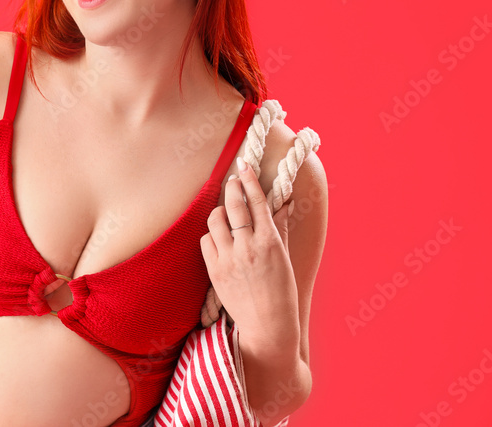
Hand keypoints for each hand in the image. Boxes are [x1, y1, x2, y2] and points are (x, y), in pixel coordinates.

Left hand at [200, 158, 300, 354]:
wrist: (267, 326)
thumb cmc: (282, 292)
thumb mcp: (285, 257)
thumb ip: (280, 227)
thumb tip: (284, 202)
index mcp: (270, 242)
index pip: (257, 202)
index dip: (249, 181)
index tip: (244, 165)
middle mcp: (248, 247)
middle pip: (234, 205)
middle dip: (233, 187)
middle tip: (233, 180)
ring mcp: (229, 258)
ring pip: (215, 220)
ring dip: (221, 212)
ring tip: (227, 214)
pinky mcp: (214, 270)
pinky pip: (206, 240)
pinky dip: (212, 235)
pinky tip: (220, 238)